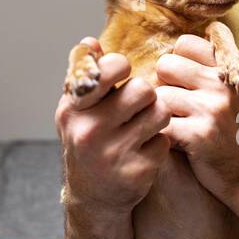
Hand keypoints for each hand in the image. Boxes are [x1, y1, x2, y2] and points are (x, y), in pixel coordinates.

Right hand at [54, 37, 170, 212]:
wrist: (93, 196)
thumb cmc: (88, 141)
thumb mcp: (77, 110)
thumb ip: (86, 75)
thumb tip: (91, 41)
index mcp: (74, 109)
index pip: (110, 68)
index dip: (123, 68)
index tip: (122, 76)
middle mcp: (90, 131)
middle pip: (143, 89)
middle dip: (145, 96)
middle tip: (137, 107)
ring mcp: (114, 153)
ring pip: (160, 112)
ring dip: (157, 117)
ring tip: (143, 126)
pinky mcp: (137, 171)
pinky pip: (165, 140)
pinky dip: (159, 143)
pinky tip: (144, 151)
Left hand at [155, 33, 238, 206]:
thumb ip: (221, 64)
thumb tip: (207, 28)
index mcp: (231, 69)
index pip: (185, 43)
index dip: (179, 61)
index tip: (186, 81)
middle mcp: (222, 84)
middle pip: (166, 64)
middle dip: (164, 84)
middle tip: (176, 105)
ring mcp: (211, 109)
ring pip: (159, 95)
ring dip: (161, 112)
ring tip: (178, 125)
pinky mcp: (197, 135)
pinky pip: (160, 123)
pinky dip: (162, 135)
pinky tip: (176, 142)